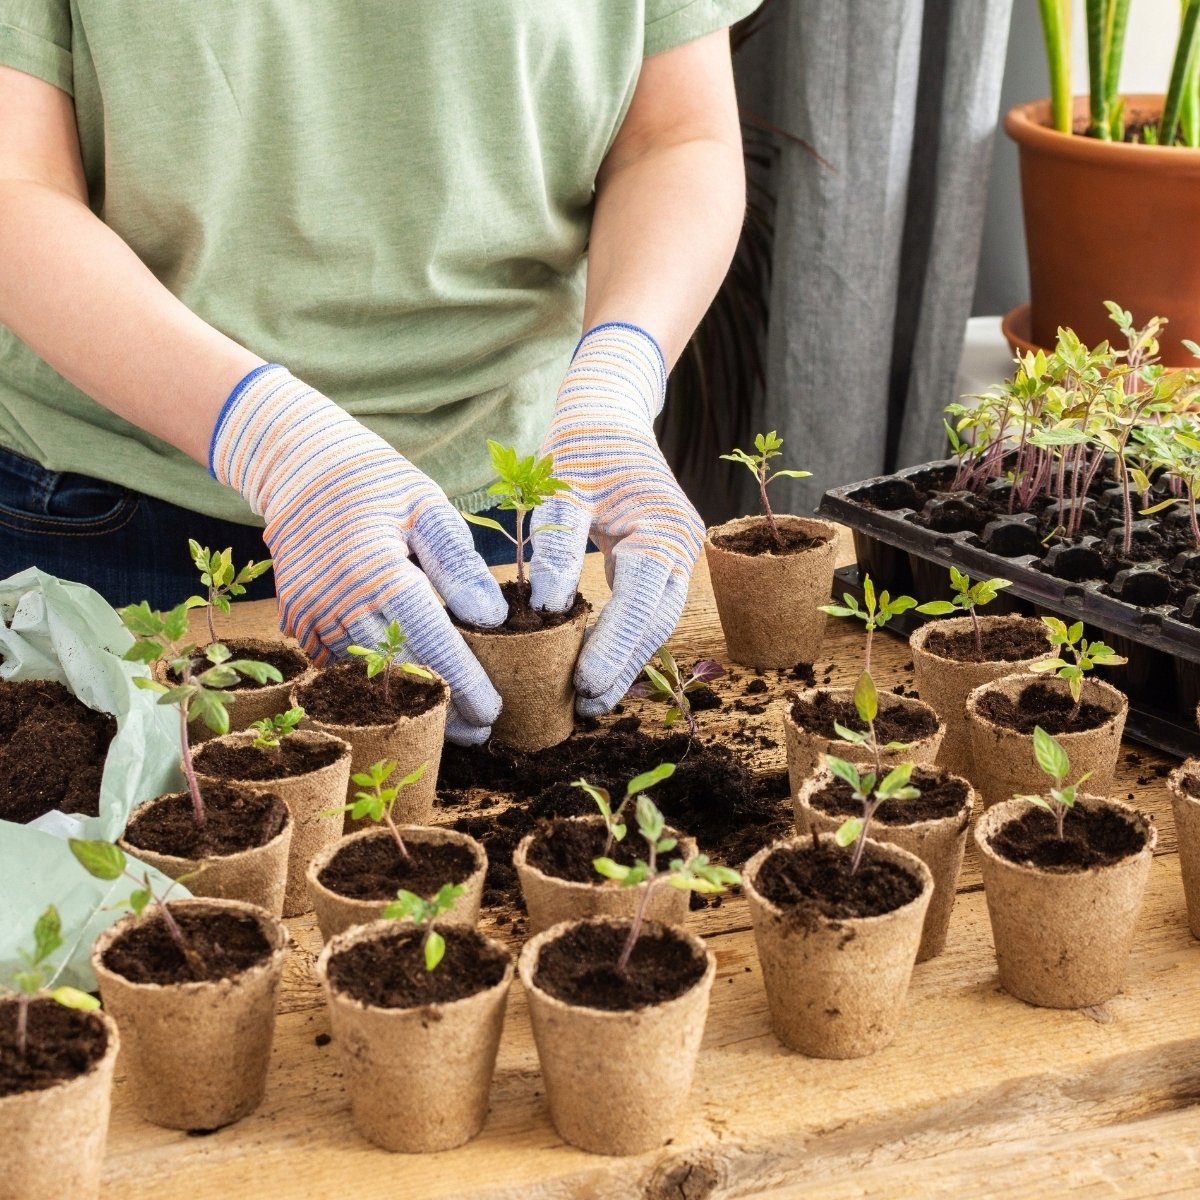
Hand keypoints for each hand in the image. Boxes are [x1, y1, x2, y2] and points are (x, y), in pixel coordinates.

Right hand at [209, 365, 505, 744]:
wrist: (298, 466)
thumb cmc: (376, 482)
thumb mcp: (426, 504)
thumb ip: (459, 562)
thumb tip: (492, 619)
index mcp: (374, 567)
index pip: (428, 639)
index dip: (461, 680)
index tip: (491, 710)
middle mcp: (335, 599)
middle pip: (396, 670)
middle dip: (439, 706)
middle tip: (479, 730)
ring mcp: (309, 614)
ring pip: (364, 677)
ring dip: (407, 702)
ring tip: (450, 723)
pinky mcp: (297, 620)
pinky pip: (338, 665)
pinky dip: (373, 683)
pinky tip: (406, 695)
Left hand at [530, 324, 703, 715]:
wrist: (609, 411)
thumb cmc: (581, 443)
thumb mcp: (560, 483)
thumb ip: (555, 543)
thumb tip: (548, 608)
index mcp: (664, 528)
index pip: (641, 601)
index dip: (614, 647)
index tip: (583, 685)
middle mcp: (682, 546)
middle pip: (656, 622)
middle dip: (622, 667)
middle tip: (584, 707)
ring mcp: (678, 553)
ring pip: (656, 621)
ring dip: (626, 661)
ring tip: (589, 700)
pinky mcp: (663, 558)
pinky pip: (648, 608)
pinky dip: (625, 638)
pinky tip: (599, 665)